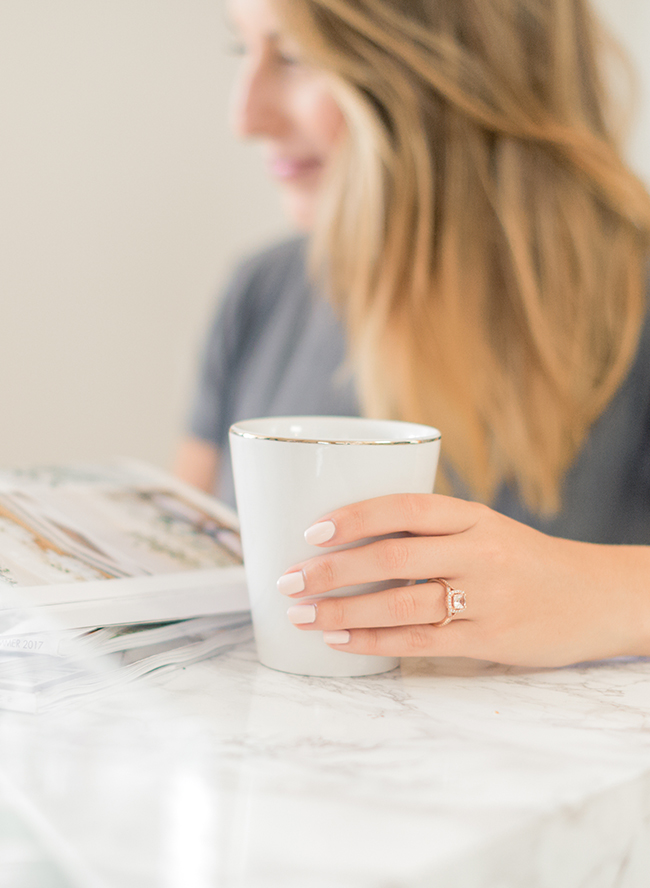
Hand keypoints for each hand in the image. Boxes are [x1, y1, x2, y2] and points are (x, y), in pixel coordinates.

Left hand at [277, 494, 642, 666]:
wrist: (597, 597)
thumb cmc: (529, 562)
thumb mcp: (489, 529)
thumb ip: (434, 531)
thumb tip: (355, 537)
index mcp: (475, 517)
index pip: (406, 507)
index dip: (356, 516)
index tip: (313, 529)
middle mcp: (479, 552)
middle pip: (393, 557)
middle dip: (332, 569)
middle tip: (289, 579)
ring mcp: (485, 597)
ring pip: (400, 603)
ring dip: (342, 610)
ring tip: (302, 614)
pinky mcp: (488, 639)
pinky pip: (420, 642)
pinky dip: (374, 642)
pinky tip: (340, 641)